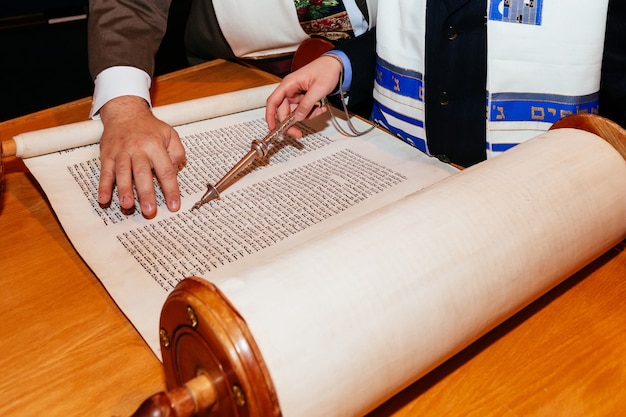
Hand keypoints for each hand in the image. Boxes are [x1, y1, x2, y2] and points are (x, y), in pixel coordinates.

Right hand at [98, 96, 185, 218]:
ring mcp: (121, 152)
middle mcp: (138, 149)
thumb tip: (175, 171)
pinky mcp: (108, 155)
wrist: (125, 112)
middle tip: (149, 211)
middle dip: (146, 193)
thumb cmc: (149, 128)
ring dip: (124, 190)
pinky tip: (104, 199)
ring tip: (127, 206)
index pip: (166, 170)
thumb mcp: (170, 134)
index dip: (170, 189)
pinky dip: (103, 186)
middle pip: (142, 173)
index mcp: (156, 146)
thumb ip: (177, 152)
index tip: (174, 205)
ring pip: (122, 173)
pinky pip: (105, 172)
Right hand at [265, 55, 342, 136]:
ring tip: (319, 109)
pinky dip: (312, 112)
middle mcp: (290, 90)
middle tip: (298, 133)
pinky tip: (321, 106)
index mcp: (289, 84)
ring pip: (295, 113)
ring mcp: (297, 94)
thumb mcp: (318, 89)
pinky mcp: (303, 98)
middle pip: (284, 111)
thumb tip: (297, 118)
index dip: (270, 116)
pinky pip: (304, 110)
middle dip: (291, 122)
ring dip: (307, 116)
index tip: (272, 128)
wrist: (337, 66)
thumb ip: (306, 104)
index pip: (273, 101)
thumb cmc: (327, 70)